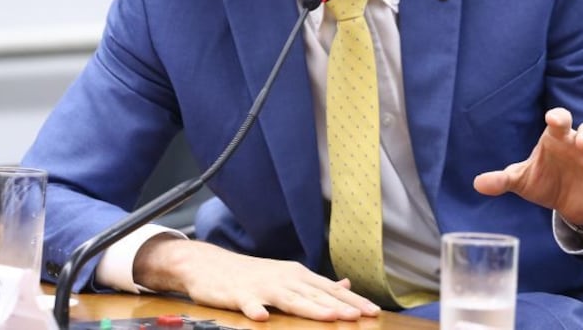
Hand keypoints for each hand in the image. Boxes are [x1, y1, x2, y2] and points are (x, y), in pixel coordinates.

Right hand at [133, 237, 380, 321]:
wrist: (209, 264)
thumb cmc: (252, 274)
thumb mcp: (287, 275)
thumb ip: (316, 284)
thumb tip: (345, 285)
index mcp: (297, 275)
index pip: (330, 290)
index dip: (352, 300)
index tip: (373, 311)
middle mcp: (284, 278)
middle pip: (316, 295)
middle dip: (340, 306)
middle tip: (362, 316)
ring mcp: (261, 286)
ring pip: (289, 299)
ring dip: (310, 307)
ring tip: (330, 317)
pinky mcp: (238, 294)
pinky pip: (247, 303)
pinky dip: (255, 310)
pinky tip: (262, 318)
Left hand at [472, 107, 582, 226]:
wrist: (568, 204)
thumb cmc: (545, 181)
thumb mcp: (522, 181)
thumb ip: (502, 179)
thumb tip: (477, 184)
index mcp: (557, 139)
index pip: (560, 121)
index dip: (558, 117)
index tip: (553, 118)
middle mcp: (578, 147)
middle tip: (579, 143)